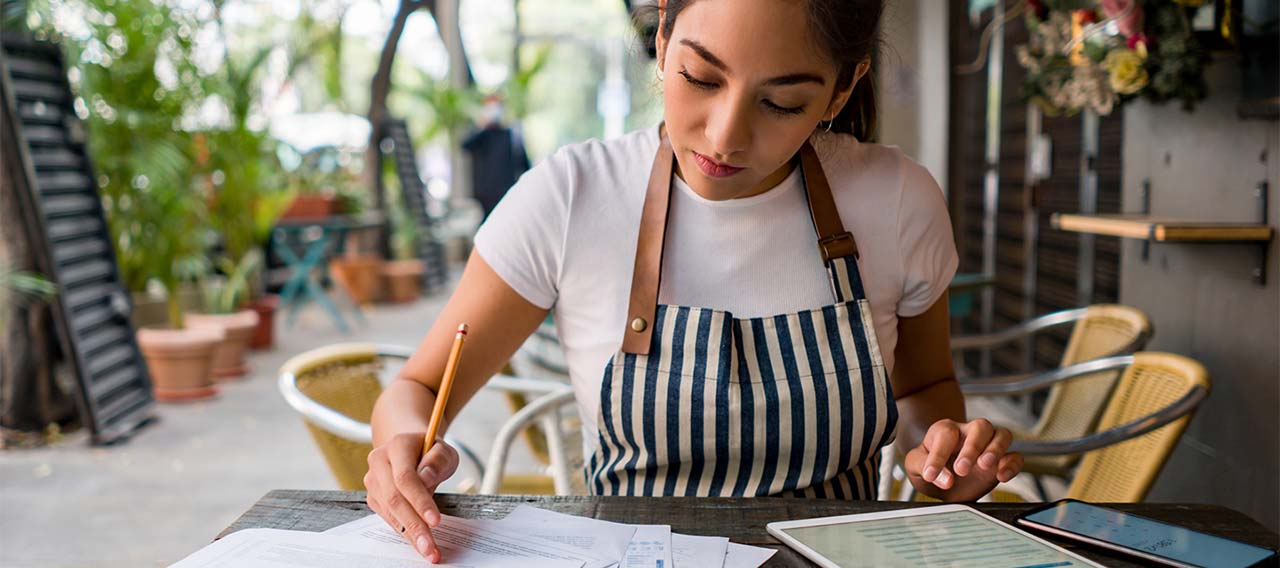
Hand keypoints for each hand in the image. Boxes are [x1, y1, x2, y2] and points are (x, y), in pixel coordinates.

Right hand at [364, 433, 459, 562]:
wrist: (410, 449)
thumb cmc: (430, 451)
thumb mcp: (444, 450)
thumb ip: (438, 460)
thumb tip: (426, 478)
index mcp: (397, 446)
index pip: (405, 477)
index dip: (420, 501)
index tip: (436, 521)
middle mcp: (379, 462)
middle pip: (394, 498)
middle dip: (414, 525)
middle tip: (430, 547)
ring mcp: (373, 480)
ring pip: (390, 511)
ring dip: (409, 534)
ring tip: (428, 550)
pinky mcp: (374, 497)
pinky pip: (388, 517)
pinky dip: (404, 531)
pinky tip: (418, 542)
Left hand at [903, 418, 1022, 501]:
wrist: (943, 482)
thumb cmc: (928, 468)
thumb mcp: (914, 466)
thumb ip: (923, 467)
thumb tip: (945, 479)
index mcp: (945, 431)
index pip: (946, 434)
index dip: (938, 455)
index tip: (931, 475)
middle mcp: (969, 433)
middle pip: (981, 426)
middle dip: (973, 447)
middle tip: (961, 469)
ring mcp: (988, 445)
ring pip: (1002, 434)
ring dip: (996, 449)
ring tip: (985, 466)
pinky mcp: (1002, 461)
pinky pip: (1016, 456)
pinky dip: (1012, 465)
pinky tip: (1002, 477)